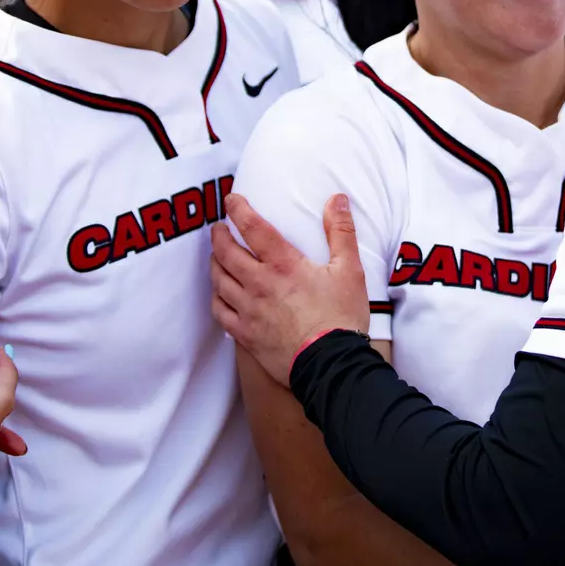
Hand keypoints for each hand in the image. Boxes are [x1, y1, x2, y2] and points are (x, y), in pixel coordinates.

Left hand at [211, 192, 369, 385]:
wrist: (331, 366)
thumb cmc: (341, 318)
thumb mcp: (349, 270)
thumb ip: (341, 232)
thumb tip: (336, 199)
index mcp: (283, 265)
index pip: (253, 228)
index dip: (238, 209)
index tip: (231, 199)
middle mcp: (259, 284)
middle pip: (226, 253)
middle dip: (219, 236)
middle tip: (219, 228)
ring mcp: (249, 310)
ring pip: (219, 280)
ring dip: (214, 264)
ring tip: (217, 256)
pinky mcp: (246, 334)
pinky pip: (220, 312)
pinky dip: (216, 297)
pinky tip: (220, 293)